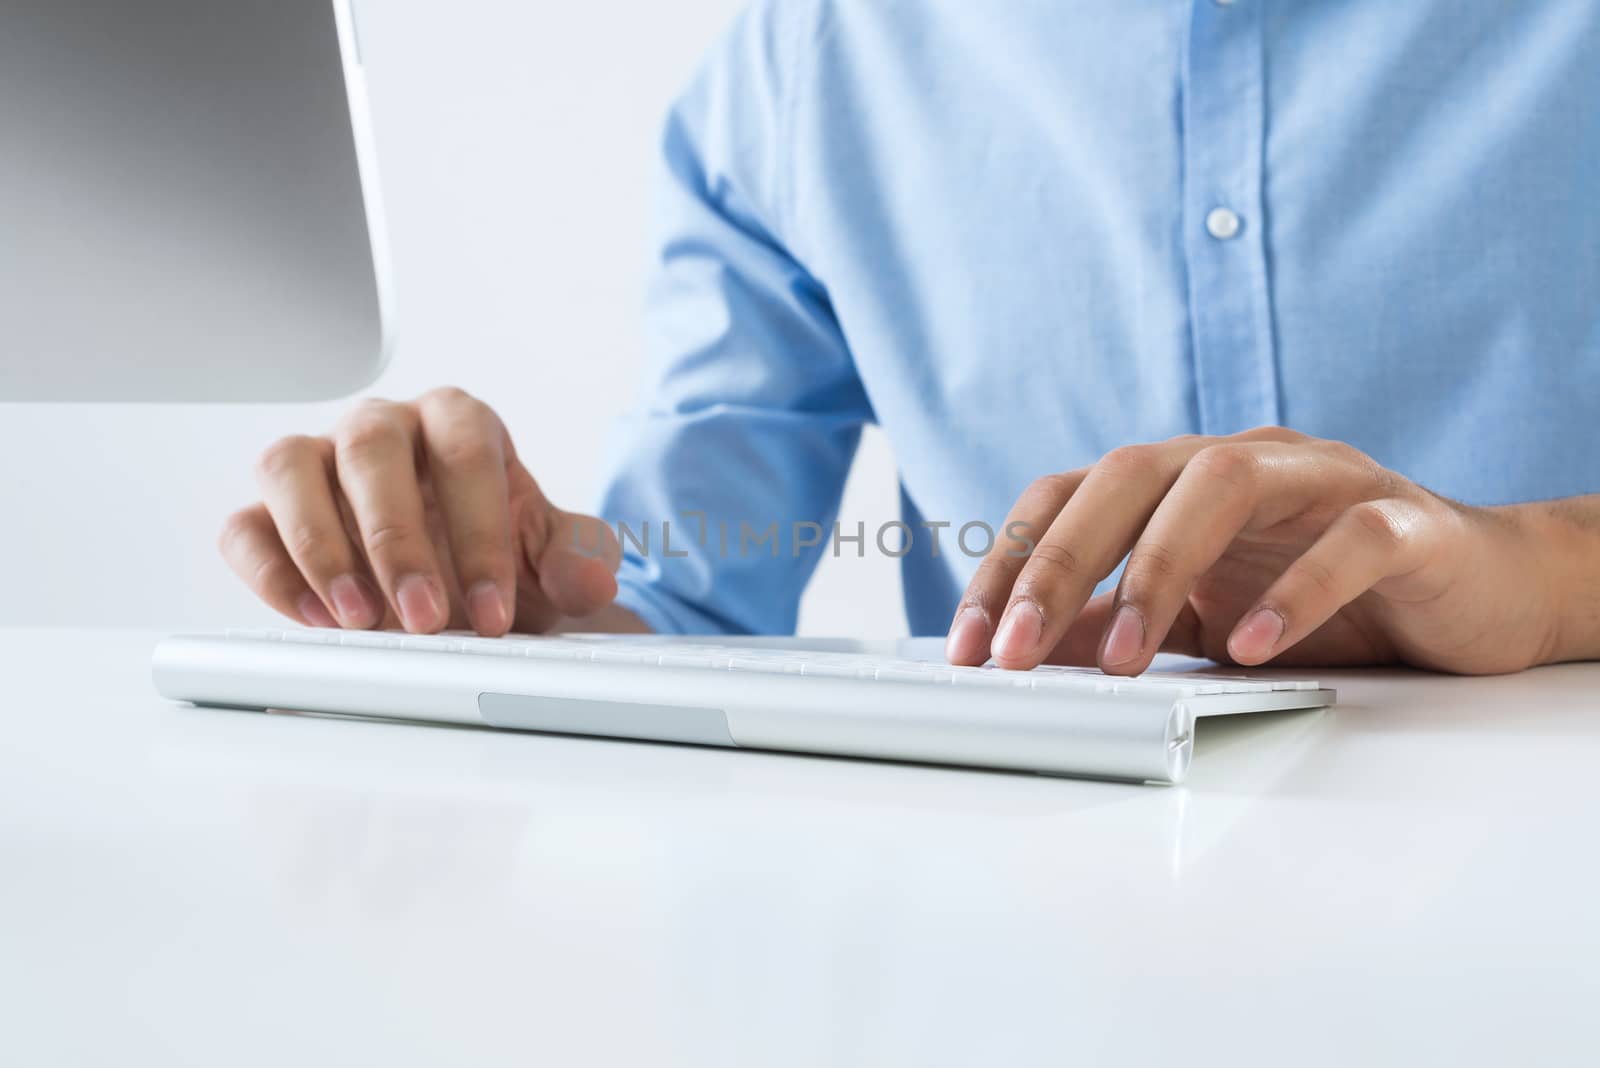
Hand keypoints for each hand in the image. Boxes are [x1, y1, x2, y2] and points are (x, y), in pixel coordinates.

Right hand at [220, 387, 621, 635]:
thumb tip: (590, 581)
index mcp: (457, 421)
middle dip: (396, 538)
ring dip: (320, 545)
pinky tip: (314, 619)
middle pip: (370, 449)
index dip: (480, 535)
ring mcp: (318, 463)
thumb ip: (579, 558)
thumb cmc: (504, 552)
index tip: (494, 612)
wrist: (467, 584)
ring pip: (288, 467)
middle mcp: (381, 427)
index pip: (464, 454)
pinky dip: (270, 572)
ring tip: (358, 619)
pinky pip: (246, 526)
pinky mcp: (269, 513)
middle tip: (424, 617)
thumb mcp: (554, 555)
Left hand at [946, 427, 1562, 675]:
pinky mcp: (1403, 519)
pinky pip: (1347, 538)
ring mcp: (1323, 480)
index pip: (1070, 495)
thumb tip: (1034, 649)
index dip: (1011, 561)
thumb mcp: (1204, 616)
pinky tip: (1252, 645)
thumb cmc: (1329, 596)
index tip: (970, 645)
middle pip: (1128, 475)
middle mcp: (1243, 462)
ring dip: (1159, 566)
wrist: (1473, 590)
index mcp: (1182, 482)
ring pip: (1224, 483)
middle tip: (1017, 652)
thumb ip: (1124, 623)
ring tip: (1127, 656)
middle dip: (1058, 563)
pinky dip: (1296, 590)